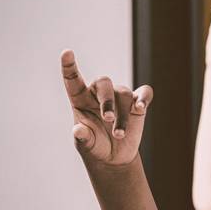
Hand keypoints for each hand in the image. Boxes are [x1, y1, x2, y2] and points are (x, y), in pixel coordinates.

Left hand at [60, 50, 150, 165]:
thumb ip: (82, 137)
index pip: (72, 79)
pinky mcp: (137, 104)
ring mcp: (119, 97)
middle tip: (108, 119)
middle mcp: (99, 94)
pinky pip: (144, 93)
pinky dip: (144, 98)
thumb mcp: (85, 144)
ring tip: (119, 135)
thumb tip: (78, 130)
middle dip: (107, 101)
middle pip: (104, 83)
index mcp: (80, 99)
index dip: (68, 65)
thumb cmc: (94, 146)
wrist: (114, 157)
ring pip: (124, 94)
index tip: (66, 52)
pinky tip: (140, 107)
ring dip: (123, 116)